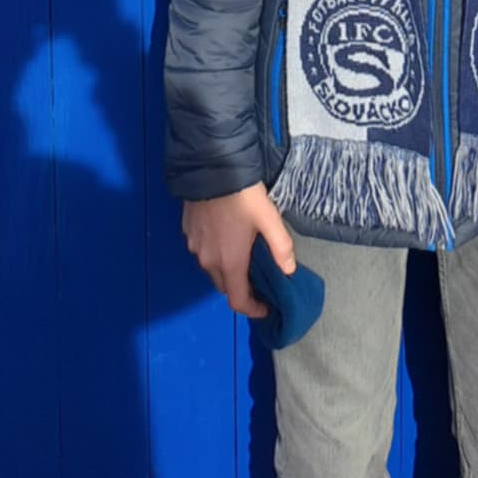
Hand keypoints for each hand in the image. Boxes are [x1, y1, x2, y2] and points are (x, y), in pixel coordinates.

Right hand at [182, 183, 294, 318]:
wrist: (211, 168)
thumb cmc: (243, 195)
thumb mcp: (269, 218)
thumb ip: (281, 247)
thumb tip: (289, 271)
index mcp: (229, 262)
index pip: (237, 301)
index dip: (252, 309)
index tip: (265, 306)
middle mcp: (208, 260)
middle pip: (225, 286)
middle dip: (241, 287)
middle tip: (258, 275)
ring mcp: (195, 247)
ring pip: (212, 269)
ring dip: (227, 268)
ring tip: (244, 252)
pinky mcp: (188, 232)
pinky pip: (202, 251)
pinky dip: (215, 252)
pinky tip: (226, 235)